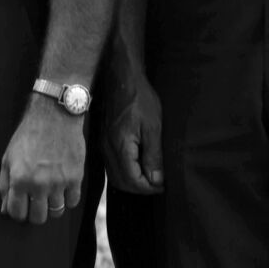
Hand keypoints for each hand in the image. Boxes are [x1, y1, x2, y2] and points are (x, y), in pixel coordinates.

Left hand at [0, 98, 88, 223]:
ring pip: (56, 212)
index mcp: (19, 179)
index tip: (21, 207)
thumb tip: (4, 210)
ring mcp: (59, 182)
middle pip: (38, 218)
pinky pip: (73, 202)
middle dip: (34, 214)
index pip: (17, 213)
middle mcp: (39, 184)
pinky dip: (68, 199)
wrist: (54, 117)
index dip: (18, 213)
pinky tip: (62, 189)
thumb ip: (5, 185)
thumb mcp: (8, 158)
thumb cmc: (28, 136)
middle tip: (35, 203)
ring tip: (49, 195)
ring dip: (51, 207)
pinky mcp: (75, 177)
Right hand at [101, 66, 163, 195]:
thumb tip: (156, 180)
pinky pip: (112, 166)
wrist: (122, 79)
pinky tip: (139, 164)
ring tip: (151, 175)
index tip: (164, 185)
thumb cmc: (140, 99)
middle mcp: (108, 149)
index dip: (149, 188)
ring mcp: (104, 145)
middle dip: (140, 188)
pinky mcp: (104, 141)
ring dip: (132, 181)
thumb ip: (153, 155)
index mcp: (120, 147)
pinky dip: (126, 172)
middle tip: (159, 183)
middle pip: (121, 183)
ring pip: (115, 176)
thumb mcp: (153, 127)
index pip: (132, 181)